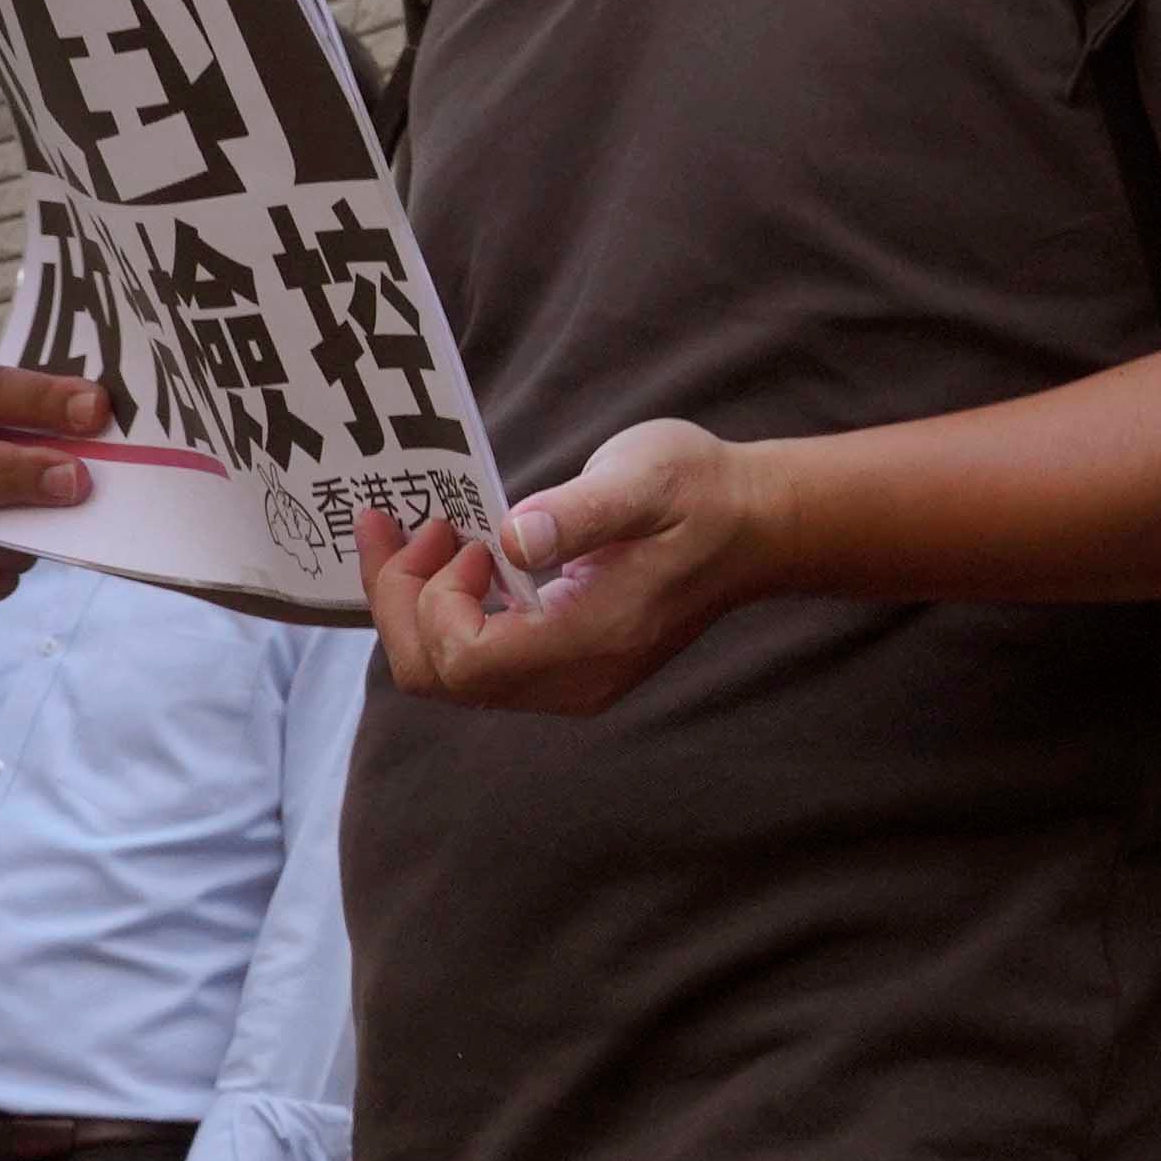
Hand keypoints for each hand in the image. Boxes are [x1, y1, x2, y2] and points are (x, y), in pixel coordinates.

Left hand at [354, 419, 766, 714]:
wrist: (758, 526)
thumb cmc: (703, 492)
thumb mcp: (648, 477)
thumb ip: (581, 512)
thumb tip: (515, 537)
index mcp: (592, 638)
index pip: (466, 659)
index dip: (437, 600)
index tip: (464, 533)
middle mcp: (575, 680)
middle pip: (441, 678)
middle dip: (403, 603)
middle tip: (411, 528)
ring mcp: (569, 682)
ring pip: (450, 677)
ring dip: (418, 607)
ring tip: (428, 536)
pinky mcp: (565, 669)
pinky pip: (477, 663)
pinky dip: (447, 615)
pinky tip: (459, 561)